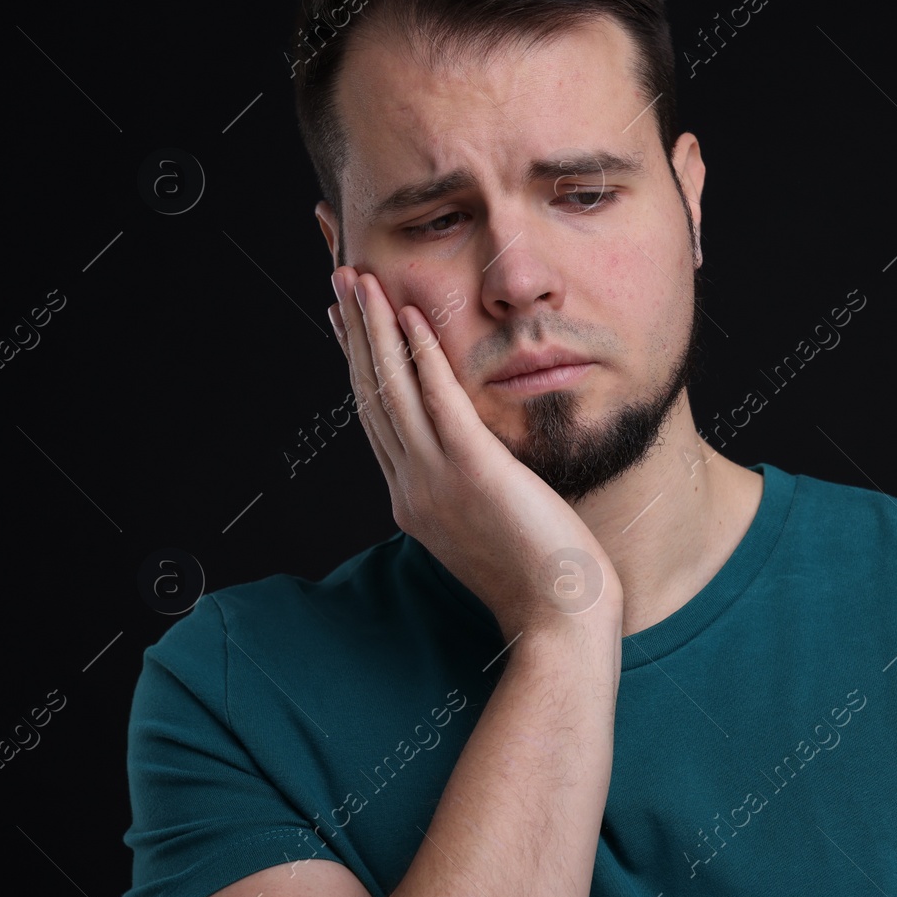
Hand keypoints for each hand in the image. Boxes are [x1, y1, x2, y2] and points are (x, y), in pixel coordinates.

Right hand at [328, 265, 622, 634]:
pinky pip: (439, 400)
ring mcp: (436, 479)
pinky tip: (410, 316)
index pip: (376, 418)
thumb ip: (467, 492)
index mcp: (413, 500)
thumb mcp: (486, 527)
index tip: (345, 322)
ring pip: (392, 390)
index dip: (358, 364)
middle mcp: (412, 487)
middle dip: (354, 333)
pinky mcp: (473, 470)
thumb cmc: (539, 578)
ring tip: (361, 280)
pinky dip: (421, 354)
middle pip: (371, 395)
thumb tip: (471, 466)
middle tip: (339, 280)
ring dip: (375, 328)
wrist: (558, 616)